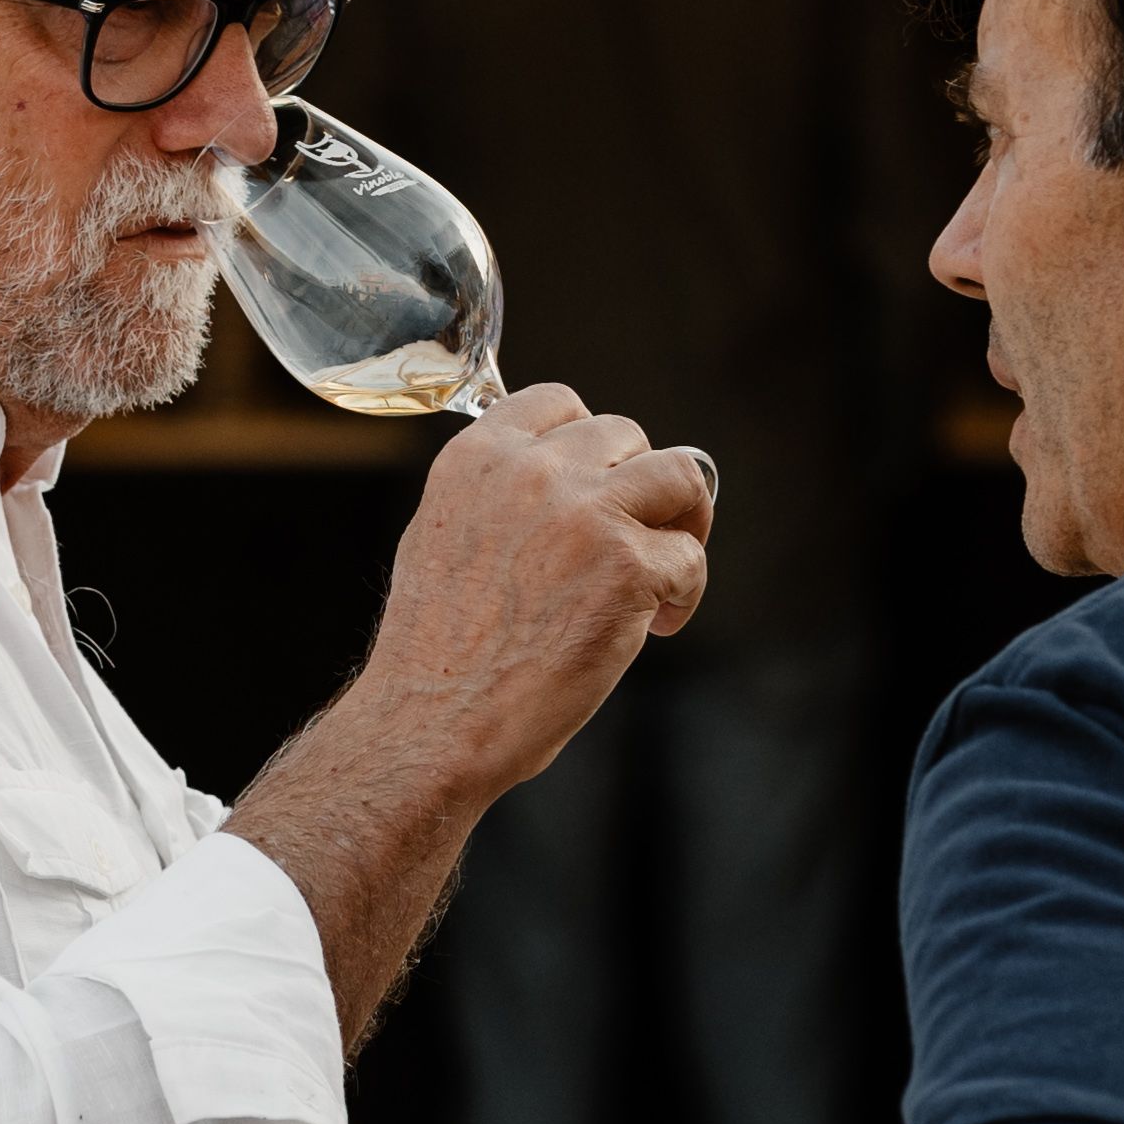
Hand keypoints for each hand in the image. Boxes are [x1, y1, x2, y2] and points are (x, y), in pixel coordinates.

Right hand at [363, 383, 714, 796]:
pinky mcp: (628, 566)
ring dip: (683, 520)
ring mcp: (586, 513)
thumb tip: (562, 480)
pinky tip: (654, 626)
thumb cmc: (437, 653)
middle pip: (626, 434)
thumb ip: (498, 495)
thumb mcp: (443, 535)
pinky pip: (690, 557)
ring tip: (667, 568)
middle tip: (635, 539)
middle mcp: (532, 471)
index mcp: (478, 458)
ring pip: (679, 475)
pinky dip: (684, 593)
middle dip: (638, 486)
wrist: (434, 721)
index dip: (591, 445)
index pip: (558, 402)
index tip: (598, 485)